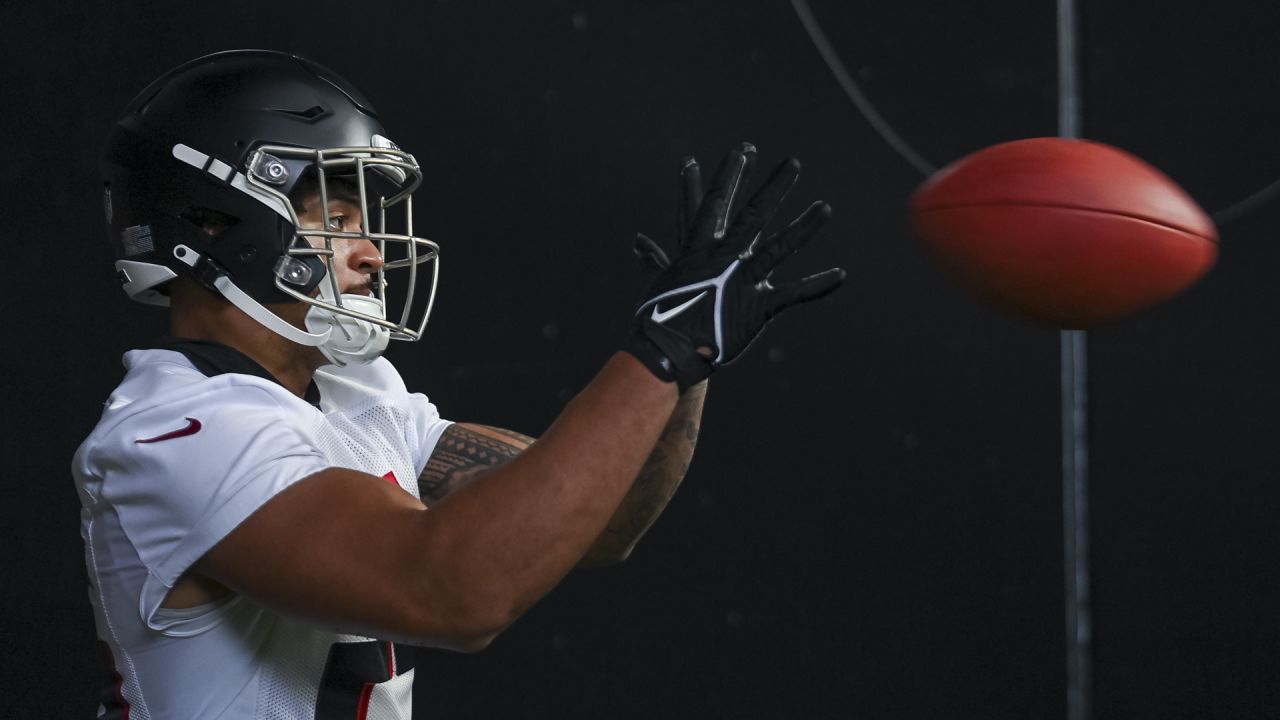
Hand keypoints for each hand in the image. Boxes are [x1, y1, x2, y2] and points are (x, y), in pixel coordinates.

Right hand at [625, 143, 845, 389]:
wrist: (670, 350)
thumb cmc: (659, 318)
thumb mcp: (658, 281)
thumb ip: (654, 259)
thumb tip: (639, 242)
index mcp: (700, 249)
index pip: (714, 204)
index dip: (728, 177)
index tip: (741, 154)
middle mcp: (726, 257)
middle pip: (754, 215)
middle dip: (775, 187)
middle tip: (794, 163)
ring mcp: (745, 279)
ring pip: (781, 246)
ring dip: (805, 227)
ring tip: (826, 208)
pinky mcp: (760, 306)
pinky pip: (794, 293)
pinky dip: (818, 285)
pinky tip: (841, 274)